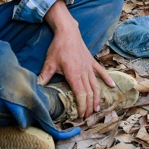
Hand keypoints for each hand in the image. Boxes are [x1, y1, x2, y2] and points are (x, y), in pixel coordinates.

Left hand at [37, 1, 114, 118]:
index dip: (82, 106)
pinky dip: (107, 79)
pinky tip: (112, 86)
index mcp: (74, 74)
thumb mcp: (49, 63)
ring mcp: (89, 67)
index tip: (81, 115)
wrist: (68, 32)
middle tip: (87, 117)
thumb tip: (35, 87)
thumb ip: (44, 76)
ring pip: (96, 85)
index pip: (80, 94)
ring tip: (97, 108)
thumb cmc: (58, 47)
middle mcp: (84, 72)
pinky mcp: (92, 62)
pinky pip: (101, 72)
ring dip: (97, 98)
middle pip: (89, 93)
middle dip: (88, 106)